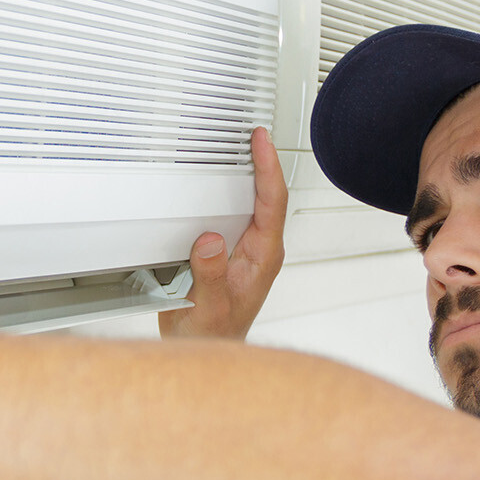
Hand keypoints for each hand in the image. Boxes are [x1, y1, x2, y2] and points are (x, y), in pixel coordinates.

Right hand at [158, 125, 287, 339]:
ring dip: (247, 175)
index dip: (268, 168)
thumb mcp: (208, 308)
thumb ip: (210, 276)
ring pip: (252, 203)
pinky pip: (233, 213)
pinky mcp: (230, 250)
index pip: (272, 203)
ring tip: (240, 147)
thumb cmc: (215, 334)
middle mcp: (258, 249)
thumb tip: (211, 241)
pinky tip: (217, 181)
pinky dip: (228, 192)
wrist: (207, 346)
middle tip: (253, 133)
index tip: (262, 142)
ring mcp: (246, 249)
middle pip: (267, 196)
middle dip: (263, 162)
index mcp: (262, 257)